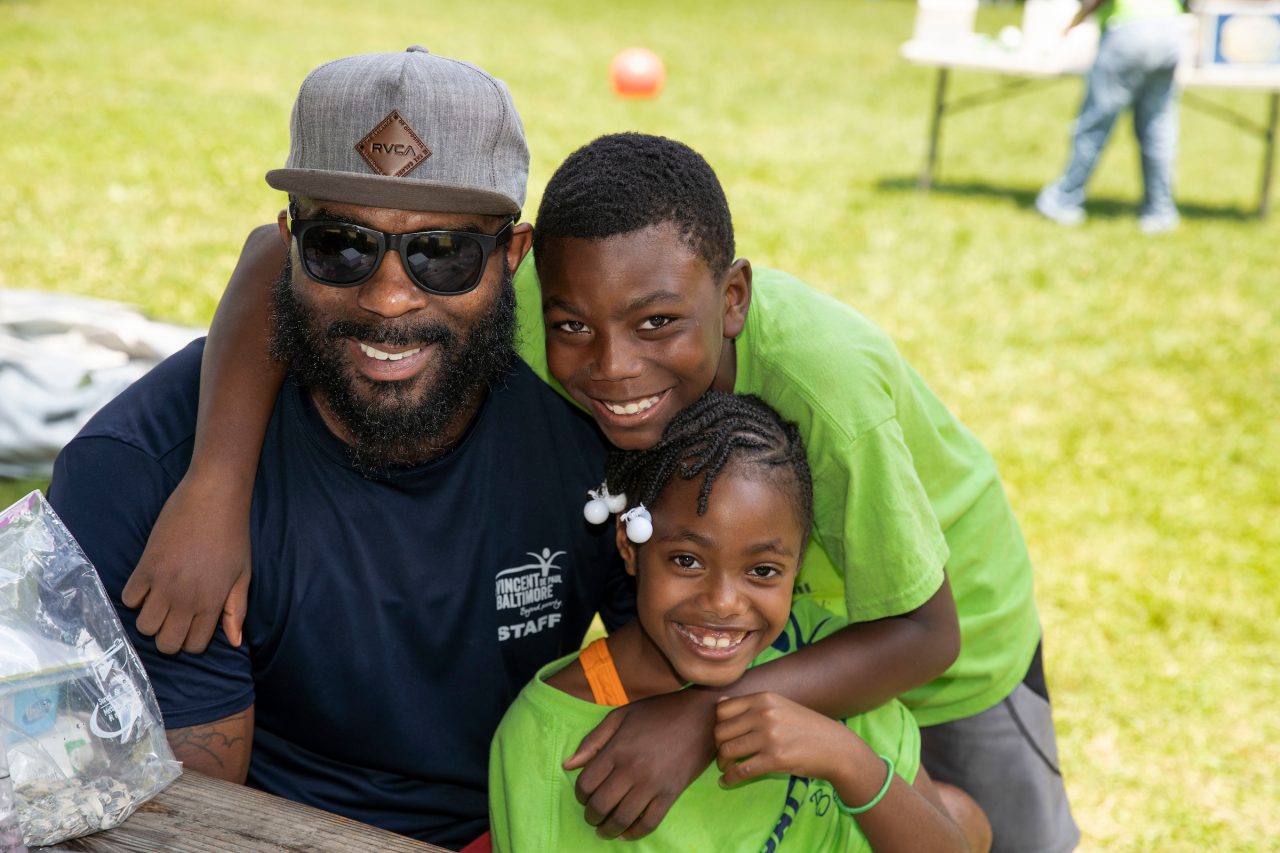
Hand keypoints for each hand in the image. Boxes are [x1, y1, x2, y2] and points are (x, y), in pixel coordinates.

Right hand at [121, 473, 250, 653]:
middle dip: (169, 636)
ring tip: (161, 601)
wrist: (214, 497)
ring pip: (144, 626)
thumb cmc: (233, 535)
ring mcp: (163, 583)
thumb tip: (234, 642)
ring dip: (150, 619)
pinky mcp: (146, 566)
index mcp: (212, 603)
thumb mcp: (243, 574)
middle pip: (166, 644)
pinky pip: (128, 599)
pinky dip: (135, 597)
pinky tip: (148, 584)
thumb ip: (236, 610)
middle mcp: (186, 599)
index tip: (193, 623)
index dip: (192, 639)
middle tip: (175, 617)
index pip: (193, 646)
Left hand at [563, 689, 717, 838]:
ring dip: (609, 829)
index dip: (580, 795)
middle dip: (591, 816)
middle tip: (592, 816)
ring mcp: (652, 784)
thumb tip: (568, 765)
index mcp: (617, 749)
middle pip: (601, 805)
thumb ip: (593, 740)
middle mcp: (631, 769)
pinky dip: (635, 833)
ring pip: (622, 818)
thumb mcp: (621, 716)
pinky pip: (649, 822)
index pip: (586, 783)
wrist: (700, 716)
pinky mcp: (671, 794)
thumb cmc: (659, 712)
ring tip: (605, 830)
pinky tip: (627, 833)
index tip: (584, 796)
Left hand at [714, 691, 856, 786]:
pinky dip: (730, 779)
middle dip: (719, 746)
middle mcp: (764, 714)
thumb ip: (752, 705)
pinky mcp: (775, 759)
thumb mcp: (780, 706)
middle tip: (725, 755)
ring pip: (728, 751)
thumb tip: (719, 703)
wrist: (836, 747)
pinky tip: (726, 782)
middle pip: (721, 731)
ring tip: (726, 768)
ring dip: (722, 763)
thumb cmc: (807, 727)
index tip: (725, 736)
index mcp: (764, 699)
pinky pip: (741, 770)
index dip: (718, 725)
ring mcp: (770, 736)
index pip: (722, 710)